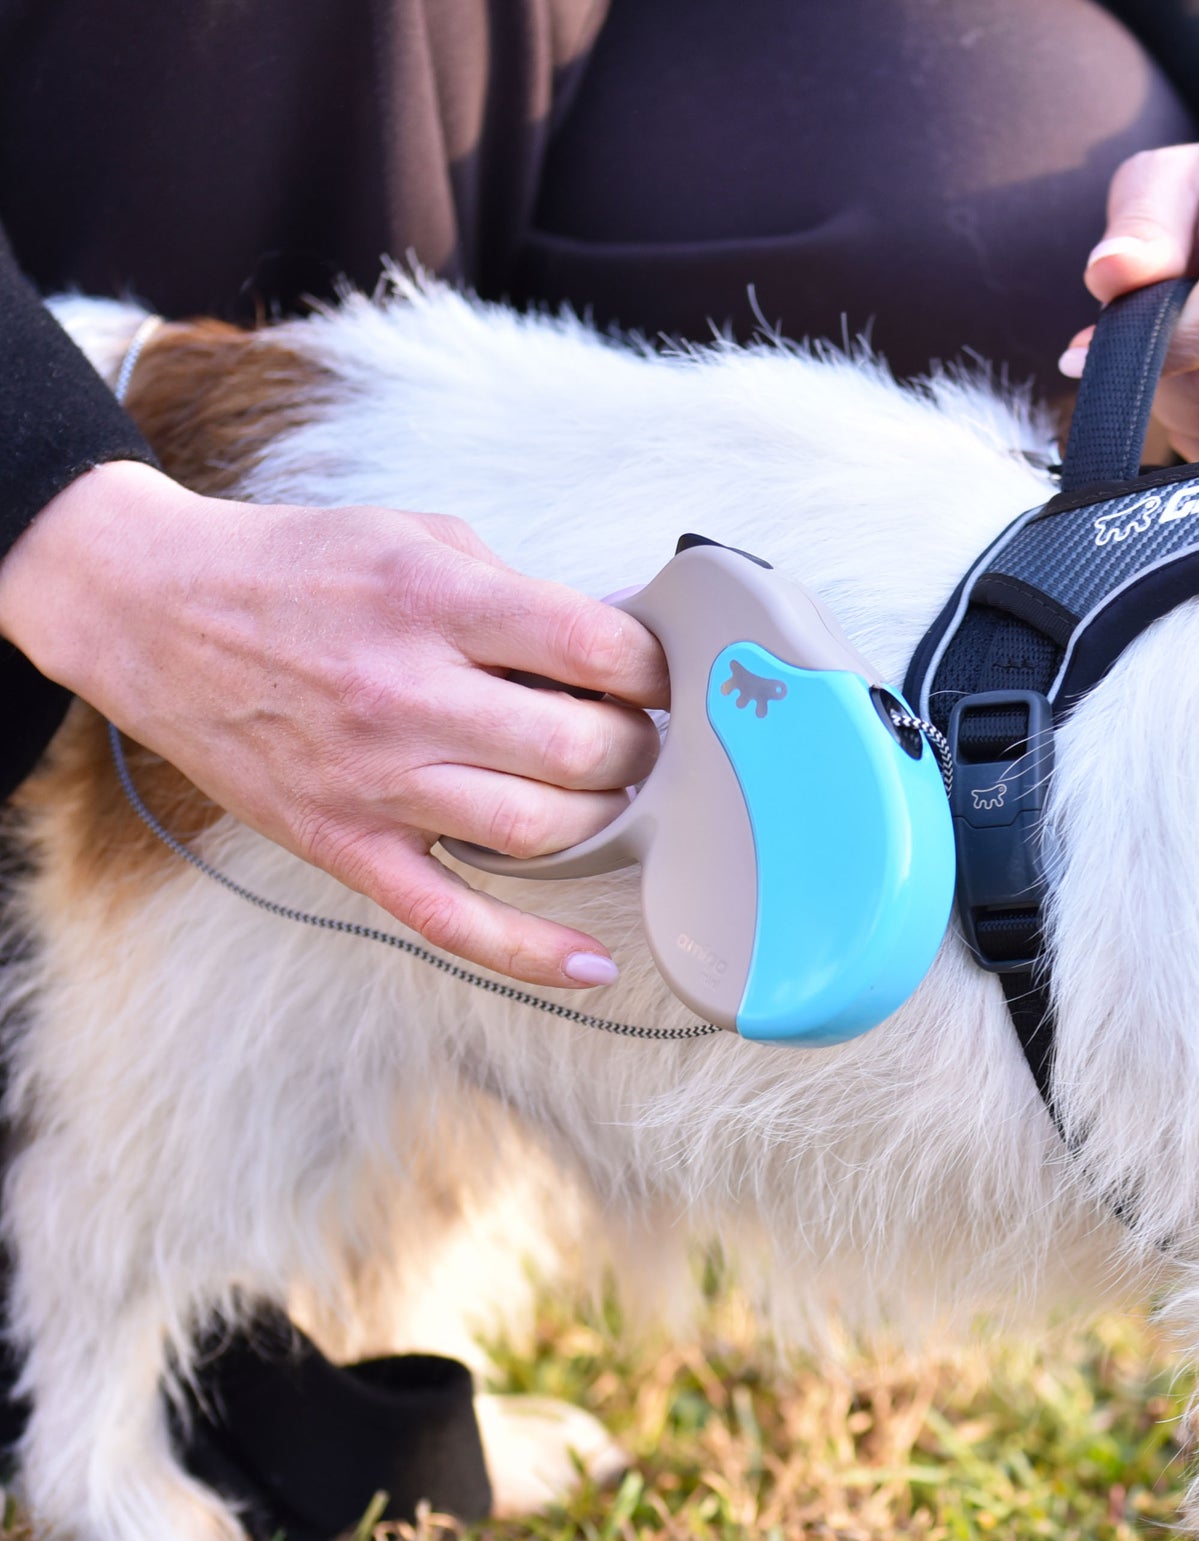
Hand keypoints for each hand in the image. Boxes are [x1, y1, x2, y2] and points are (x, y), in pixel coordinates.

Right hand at [0, 461, 668, 987]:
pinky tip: (591, 962)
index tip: (663, 678)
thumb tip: (617, 649)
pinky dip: (531, 953)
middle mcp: (407, 695)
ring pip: (543, 833)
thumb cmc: (297, 570)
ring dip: (604, 821)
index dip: (654, 670)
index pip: (596, 650)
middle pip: (585, 752)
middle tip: (638, 738)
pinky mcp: (347, 845)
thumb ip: (516, 592)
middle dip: (639, 749)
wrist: (152, 611)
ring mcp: (376, 781)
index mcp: (432, 603)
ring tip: (604, 793)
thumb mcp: (416, 537)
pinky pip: (454, 920)